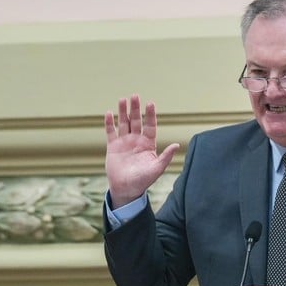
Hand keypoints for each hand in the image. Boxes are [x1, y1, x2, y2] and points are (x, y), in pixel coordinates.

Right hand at [104, 94, 179, 208]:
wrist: (126, 189)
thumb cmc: (143, 181)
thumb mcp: (157, 169)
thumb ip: (166, 156)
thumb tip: (177, 145)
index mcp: (148, 144)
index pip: (150, 125)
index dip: (150, 115)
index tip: (150, 103)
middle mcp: (136, 140)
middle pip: (136, 120)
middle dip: (135, 108)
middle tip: (135, 96)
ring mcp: (124, 142)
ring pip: (124, 123)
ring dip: (123, 112)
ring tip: (122, 100)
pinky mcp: (113, 146)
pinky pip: (111, 132)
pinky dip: (109, 123)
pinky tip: (109, 113)